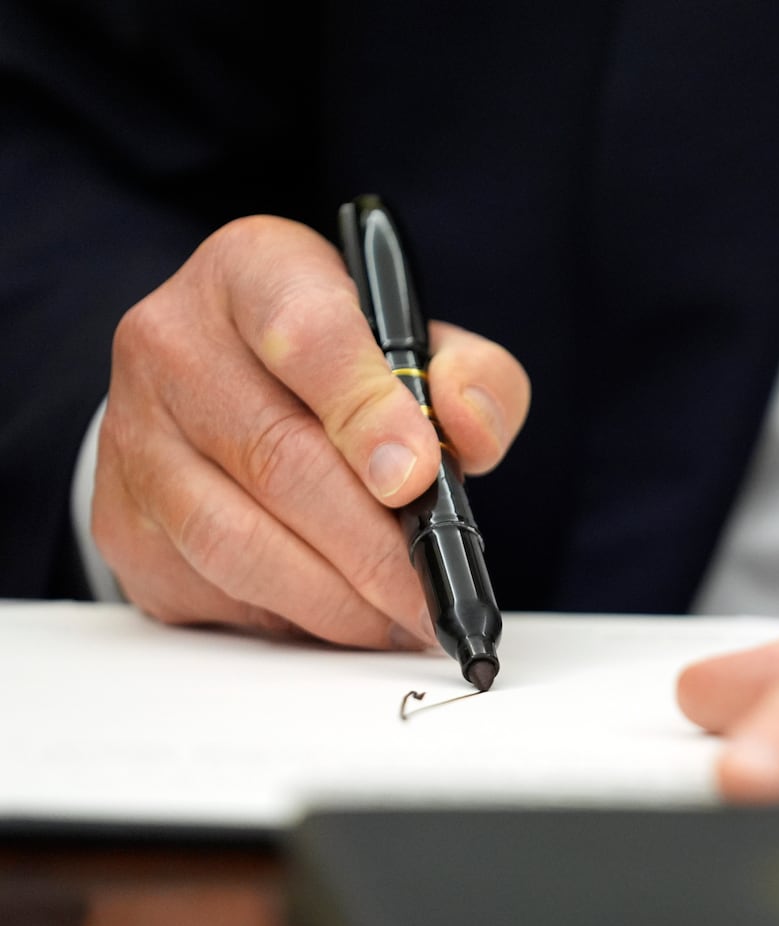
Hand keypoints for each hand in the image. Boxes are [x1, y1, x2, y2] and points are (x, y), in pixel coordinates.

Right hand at [93, 216, 529, 646]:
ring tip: (398, 618)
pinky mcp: (121, 520)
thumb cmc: (347, 369)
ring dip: (333, 598)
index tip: (418, 478)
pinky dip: (288, 617)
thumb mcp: (426, 348)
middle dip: (370, 545)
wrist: (240, 387)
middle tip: (431, 591)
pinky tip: (341, 615)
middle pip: (275, 458)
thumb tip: (467, 432)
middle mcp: (172, 342)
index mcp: (255, 273)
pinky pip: (209, 589)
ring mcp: (133, 434)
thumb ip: (475, 381)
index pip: (306, 334)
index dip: (366, 412)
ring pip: (233, 540)